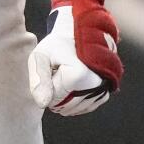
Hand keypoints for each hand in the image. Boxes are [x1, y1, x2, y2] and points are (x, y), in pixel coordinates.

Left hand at [27, 0, 121, 115]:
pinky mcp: (105, 94)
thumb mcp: (40, 56)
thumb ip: (38, 79)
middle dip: (55, 92)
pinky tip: (72, 83)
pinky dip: (76, 98)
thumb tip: (42, 104)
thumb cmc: (57, 44)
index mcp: (78, 77)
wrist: (81, 34)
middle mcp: (96, 86)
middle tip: (56, 72)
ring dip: (65, 95)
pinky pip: (85, 106)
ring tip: (65, 74)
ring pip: (74, 109)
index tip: (50, 69)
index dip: (46, 86)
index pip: (53, 100)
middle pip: (65, 106)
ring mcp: (103, 91)